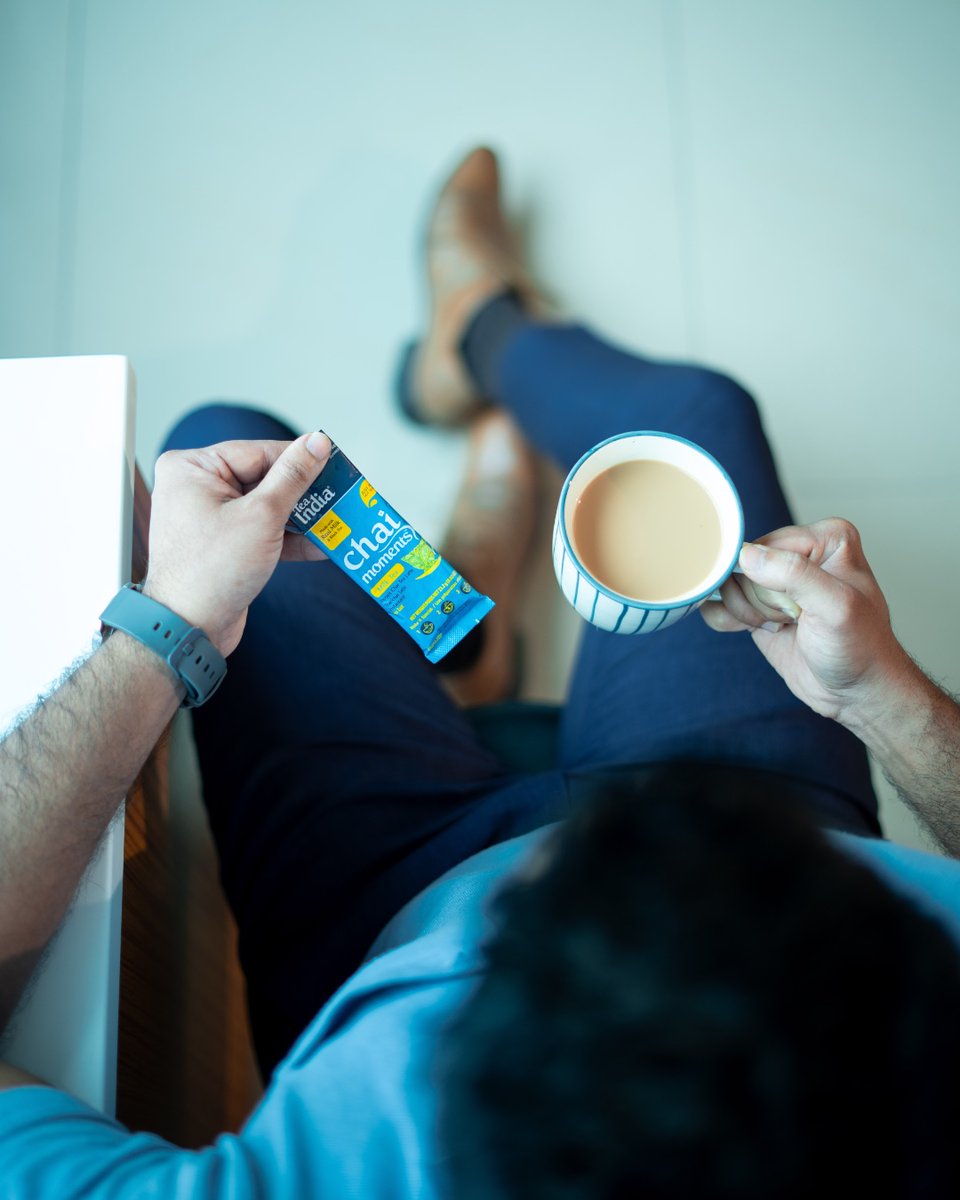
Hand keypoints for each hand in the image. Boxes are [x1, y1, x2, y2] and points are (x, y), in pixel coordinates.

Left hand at [142, 433, 330, 654]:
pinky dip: (288, 538)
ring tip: (335, 522)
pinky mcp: (223, 544)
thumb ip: (293, 477)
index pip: (258, 452)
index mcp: (192, 469)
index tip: (332, 462)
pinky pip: (261, 530)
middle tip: (338, 495)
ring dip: (301, 518)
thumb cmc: (210, 573)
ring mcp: (209, 518)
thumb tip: (316, 444)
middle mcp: (196, 489)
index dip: (298, 459)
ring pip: (266, 507)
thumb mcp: (262, 516)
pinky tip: (320, 544)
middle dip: (303, 494)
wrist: (189, 629)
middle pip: (263, 478)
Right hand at [700, 518, 910, 721]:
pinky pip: (720, 600)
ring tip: (782, 626)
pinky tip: (762, 630)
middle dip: (757, 599)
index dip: (770, 582)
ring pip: (728, 583)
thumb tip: (747, 555)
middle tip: (791, 620)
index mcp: (827, 538)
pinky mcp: (758, 601)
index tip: (798, 608)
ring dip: (747, 613)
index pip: (766, 546)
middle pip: (743, 564)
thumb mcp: (836, 609)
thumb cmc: (860, 649)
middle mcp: (801, 551)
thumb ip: (795, 574)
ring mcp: (777, 578)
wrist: (855, 691)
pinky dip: (729, 619)